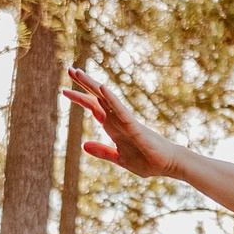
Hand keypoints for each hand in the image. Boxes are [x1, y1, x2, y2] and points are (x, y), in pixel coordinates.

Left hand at [61, 70, 182, 179]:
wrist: (168, 165)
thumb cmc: (147, 161)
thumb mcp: (119, 158)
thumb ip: (102, 151)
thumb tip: (82, 145)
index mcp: (113, 127)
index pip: (94, 107)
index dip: (80, 98)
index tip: (64, 90)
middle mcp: (118, 120)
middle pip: (97, 98)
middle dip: (83, 84)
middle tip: (69, 69)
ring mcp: (126, 121)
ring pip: (106, 99)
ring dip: (92, 85)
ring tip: (79, 72)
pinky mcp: (135, 126)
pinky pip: (121, 110)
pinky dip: (111, 99)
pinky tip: (102, 88)